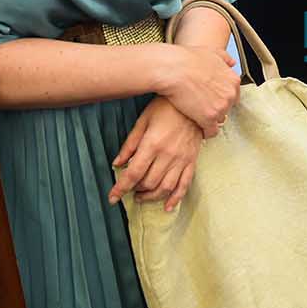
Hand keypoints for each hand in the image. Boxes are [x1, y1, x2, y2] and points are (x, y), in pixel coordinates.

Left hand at [109, 97, 201, 211]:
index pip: (133, 173)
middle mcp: (168, 155)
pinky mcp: (192, 161)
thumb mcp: (143, 121)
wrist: (194, 101)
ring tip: (142, 196)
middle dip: (135, 190)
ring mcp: (182, 160)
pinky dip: (176, 198)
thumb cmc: (166, 107)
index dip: (120, 188)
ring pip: (165, 188)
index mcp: (152, 144)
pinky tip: (167, 206)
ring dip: (151, 197)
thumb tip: (117, 164)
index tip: (112, 197)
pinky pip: (184, 184)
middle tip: (129, 188)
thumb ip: (130, 144)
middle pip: (148, 183)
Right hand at [156, 44, 239, 136]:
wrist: (173, 69)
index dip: (220, 97)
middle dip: (216, 108)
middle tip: (202, 106)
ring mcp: (221, 107)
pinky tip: (196, 127)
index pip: (233, 95)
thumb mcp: (211, 53)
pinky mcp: (209, 118)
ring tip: (198, 117)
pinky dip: (204, 131)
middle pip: (227, 108)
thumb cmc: (187, 59)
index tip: (211, 98)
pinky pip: (211, 131)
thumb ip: (224, 58)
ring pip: (219, 120)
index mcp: (233, 80)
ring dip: (210, 119)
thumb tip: (232, 63)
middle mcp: (230, 95)